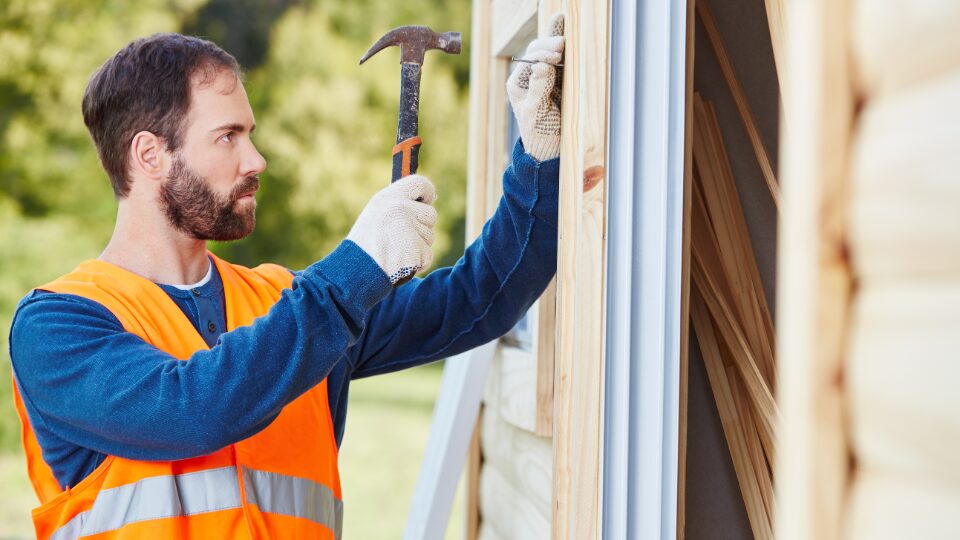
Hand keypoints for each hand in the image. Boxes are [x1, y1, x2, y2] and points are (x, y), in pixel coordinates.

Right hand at [347, 175, 436, 284]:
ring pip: (430, 237)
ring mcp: (408, 229)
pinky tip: (400, 264)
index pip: (420, 184)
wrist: (354, 272)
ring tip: (395, 251)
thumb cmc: (365, 245)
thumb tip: (425, 201)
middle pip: (430, 214)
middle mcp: (399, 209)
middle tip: (400, 239)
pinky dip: (417, 263)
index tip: (425, 202)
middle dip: (421, 228)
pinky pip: (427, 255)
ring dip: (418, 247)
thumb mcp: (376, 214)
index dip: (427, 194)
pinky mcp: (415, 249)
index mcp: (388, 198)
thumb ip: (398, 205)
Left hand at [507, 13, 564, 161]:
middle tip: (563, 42)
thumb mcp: (536, 114)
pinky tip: (570, 35)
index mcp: (519, 84)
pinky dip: (567, 50)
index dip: (542, 54)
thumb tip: (541, 65)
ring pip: (550, 52)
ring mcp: (546, 78)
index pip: (530, 59)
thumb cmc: (540, 134)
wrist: (552, 149)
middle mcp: (530, 77)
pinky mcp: (560, 82)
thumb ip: (538, 89)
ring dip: (558, 42)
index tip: (556, 56)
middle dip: (550, 44)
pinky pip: (563, 62)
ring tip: (566, 31)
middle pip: (538, 51)